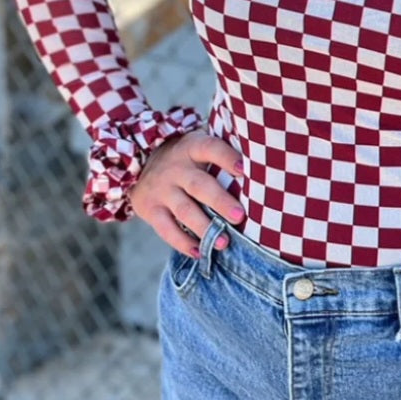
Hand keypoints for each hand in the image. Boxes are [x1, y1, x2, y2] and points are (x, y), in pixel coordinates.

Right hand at [128, 130, 244, 254]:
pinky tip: (199, 252)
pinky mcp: (150, 209)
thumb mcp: (198, 147)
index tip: (244, 170)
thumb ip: (222, 156)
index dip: (227, 157)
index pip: (211, 148)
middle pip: (199, 185)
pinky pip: (166, 229)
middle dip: (220, 201)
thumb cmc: (186, 159)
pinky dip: (182, 243)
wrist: (139, 163)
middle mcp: (175, 167)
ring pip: (184, 210)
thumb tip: (262, 172)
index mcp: (192, 148)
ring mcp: (161, 189)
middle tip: (239, 217)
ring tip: (224, 243)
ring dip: (205, 228)